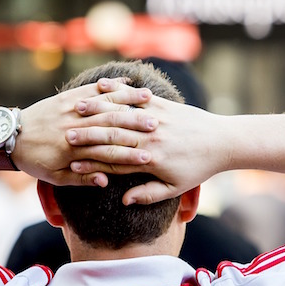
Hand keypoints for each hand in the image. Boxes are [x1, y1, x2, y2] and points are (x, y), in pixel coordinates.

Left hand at [13, 79, 159, 186]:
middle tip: (159, 127)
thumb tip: (104, 181)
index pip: (107, 154)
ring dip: (129, 102)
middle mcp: (74, 127)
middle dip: (136, 126)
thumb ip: (81, 180)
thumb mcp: (55, 177)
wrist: (10, 137)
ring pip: (105, 104)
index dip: (130, 156)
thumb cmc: (35, 161)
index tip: (150, 158)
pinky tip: (130, 83)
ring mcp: (71, 110)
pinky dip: (112, 86)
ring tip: (150, 100)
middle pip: (111, 126)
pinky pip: (92, 89)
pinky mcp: (68, 98)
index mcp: (73, 151)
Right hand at [66, 89, 227, 204]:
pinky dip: (118, 90)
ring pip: (121, 112)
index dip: (91, 161)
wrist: (221, 142)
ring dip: (97, 108)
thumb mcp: (174, 187)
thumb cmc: (197, 169)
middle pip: (112, 134)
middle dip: (86, 133)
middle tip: (63, 133)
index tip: (70, 163)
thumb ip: (148, 193)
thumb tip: (124, 200)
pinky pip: (136, 96)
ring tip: (75, 107)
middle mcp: (151, 136)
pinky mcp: (163, 105)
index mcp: (151, 159)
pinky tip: (101, 86)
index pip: (114, 160)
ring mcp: (157, 118)